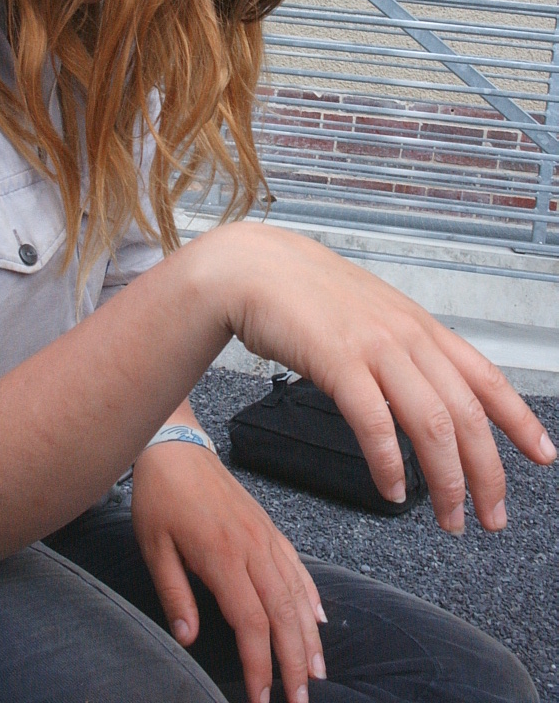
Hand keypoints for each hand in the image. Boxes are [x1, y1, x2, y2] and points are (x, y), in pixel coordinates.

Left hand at [132, 441, 326, 702]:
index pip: (251, 622)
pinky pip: (296, 565)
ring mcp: (264, 535)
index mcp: (222, 556)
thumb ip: (173, 593)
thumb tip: (189, 640)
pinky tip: (317, 617)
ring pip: (296, 592)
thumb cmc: (160, 495)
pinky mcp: (267, 526)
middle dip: (295, 661)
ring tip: (317, 671)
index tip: (262, 697)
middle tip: (300, 700)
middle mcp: (252, 547)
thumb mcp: (153, 546)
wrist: (176, 445)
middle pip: (284, 613)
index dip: (260, 664)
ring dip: (310, 635)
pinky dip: (310, 594)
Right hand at [203, 223, 555, 534]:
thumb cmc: (306, 293)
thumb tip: (424, 388)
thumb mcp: (370, 313)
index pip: (486, 377)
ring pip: (431, 424)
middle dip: (486, 474)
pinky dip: (389, 464)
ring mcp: (374, 347)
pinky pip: (375, 423)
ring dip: (446, 481)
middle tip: (490, 517)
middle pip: (466, 414)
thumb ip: (401, 348)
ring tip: (448, 518)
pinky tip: (392, 489)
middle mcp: (407, 336)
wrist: (256, 268)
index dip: (519, 420)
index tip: (543, 455)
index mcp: (419, 326)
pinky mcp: (338, 362)